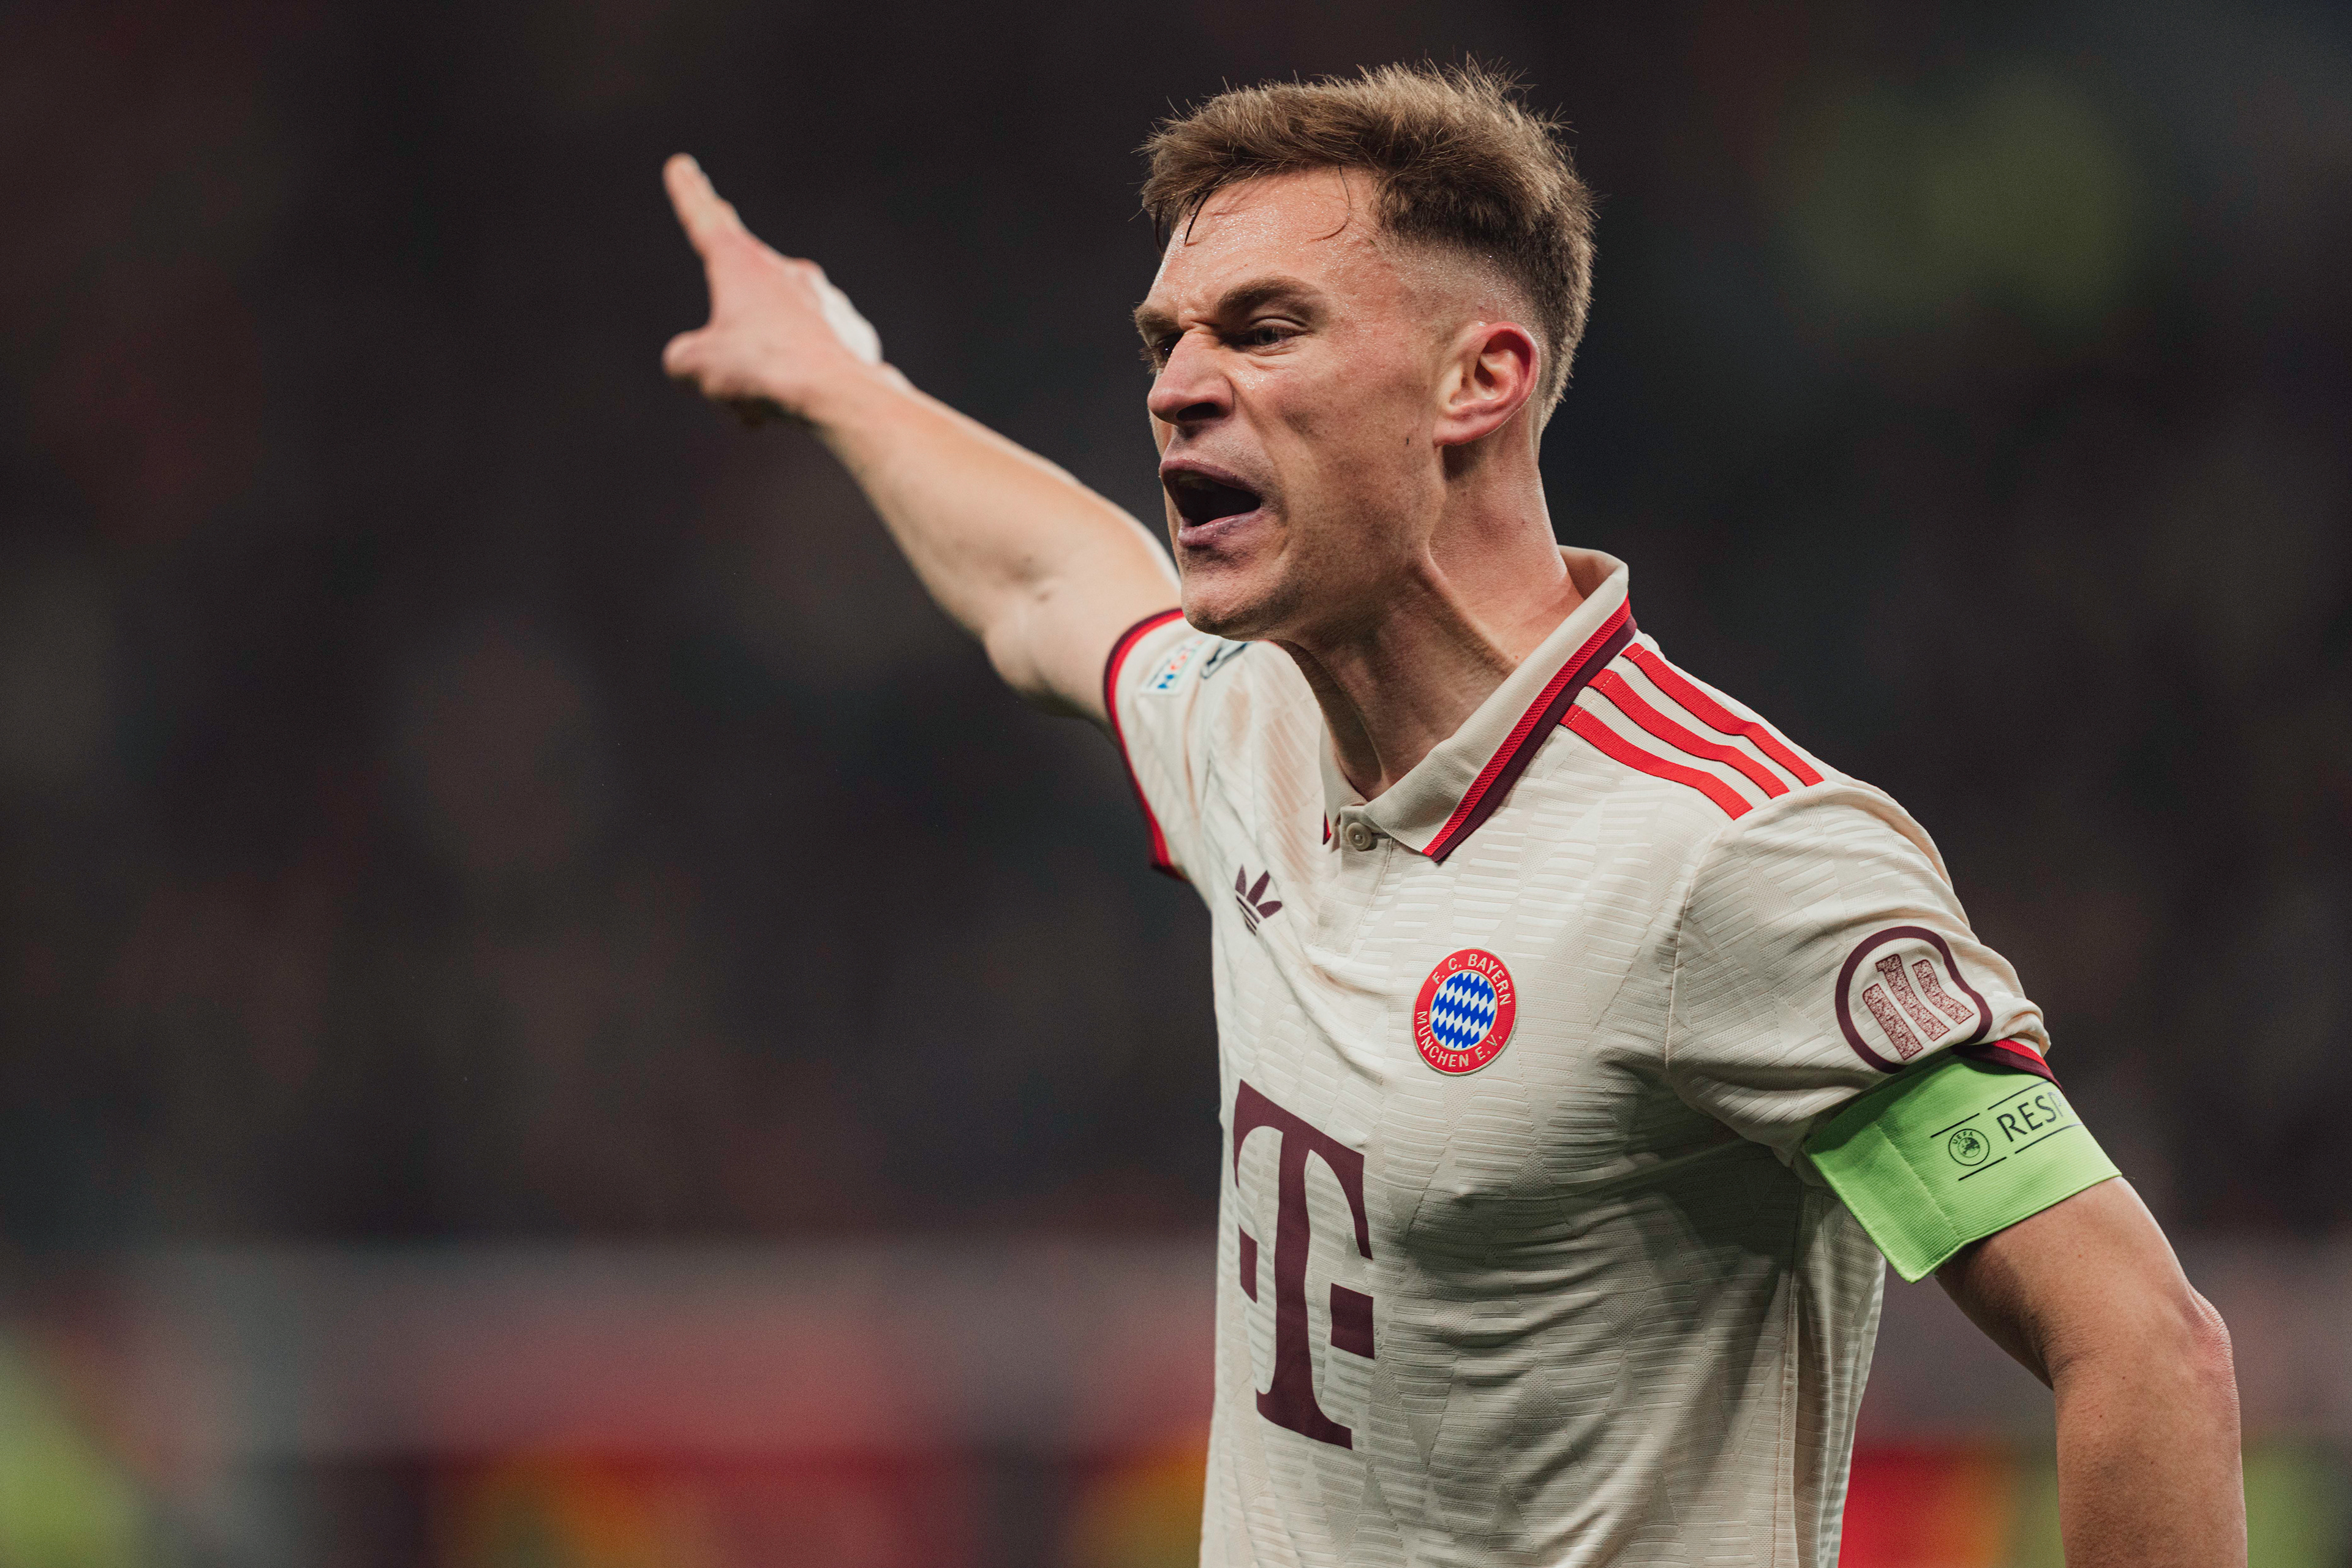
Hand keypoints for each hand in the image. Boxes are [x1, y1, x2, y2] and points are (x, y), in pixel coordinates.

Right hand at [660, 154, 884, 425]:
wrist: (839, 396)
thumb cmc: (763, 371)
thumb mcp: (696, 367)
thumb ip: (684, 358)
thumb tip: (698, 363)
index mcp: (742, 264)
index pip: (706, 220)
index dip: (689, 195)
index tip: (682, 166)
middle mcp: (786, 272)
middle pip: (740, 303)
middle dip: (730, 345)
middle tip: (731, 384)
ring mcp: (825, 299)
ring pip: (776, 336)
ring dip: (762, 370)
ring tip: (762, 406)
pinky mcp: (852, 331)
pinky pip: (814, 354)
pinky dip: (799, 378)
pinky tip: (802, 402)